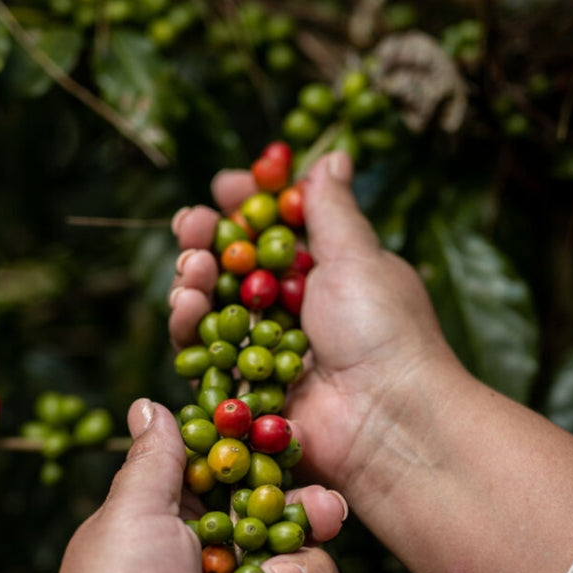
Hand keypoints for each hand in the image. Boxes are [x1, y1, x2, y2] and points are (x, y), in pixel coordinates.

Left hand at [33, 398, 343, 572]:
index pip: (241, 479)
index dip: (272, 464)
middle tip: (324, 513)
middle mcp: (216, 560)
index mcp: (179, 520)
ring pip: (309, 572)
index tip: (294, 450)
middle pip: (287, 522)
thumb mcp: (134, 511)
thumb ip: (157, 457)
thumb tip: (146, 403)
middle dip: (309, 517)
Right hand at [170, 151, 572, 572]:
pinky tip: (184, 300)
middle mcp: (293, 313)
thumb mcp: (357, 255)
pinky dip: (188, 324)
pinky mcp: (246, 391)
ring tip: (192, 262)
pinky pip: (203, 354)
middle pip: (232, 269)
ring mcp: (267, 353)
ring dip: (193, 278)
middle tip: (192, 223)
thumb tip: (335, 153)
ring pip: (211, 309)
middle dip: (206, 241)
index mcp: (326, 275)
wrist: (388, 419)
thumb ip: (331, 207)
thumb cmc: (383, 330)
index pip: (273, 231)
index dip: (246, 207)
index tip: (225, 185)